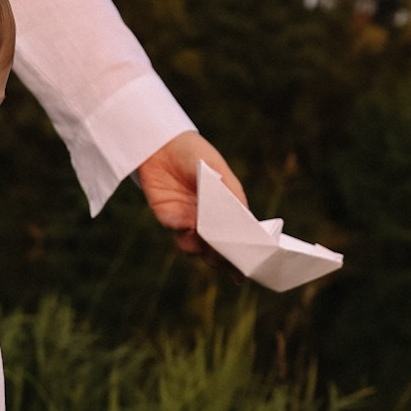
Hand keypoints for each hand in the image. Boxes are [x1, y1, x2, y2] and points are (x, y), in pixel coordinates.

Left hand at [134, 130, 246, 258]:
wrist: (162, 144)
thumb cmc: (195, 153)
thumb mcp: (217, 169)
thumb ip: (230, 193)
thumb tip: (243, 219)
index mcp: (227, 206)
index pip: (239, 234)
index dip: (245, 251)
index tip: (249, 266)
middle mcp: (209, 218)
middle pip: (219, 247)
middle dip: (225, 259)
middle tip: (230, 264)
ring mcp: (189, 220)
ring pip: (199, 247)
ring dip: (205, 250)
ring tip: (209, 243)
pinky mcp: (169, 218)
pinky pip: (179, 233)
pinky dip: (185, 233)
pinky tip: (188, 225)